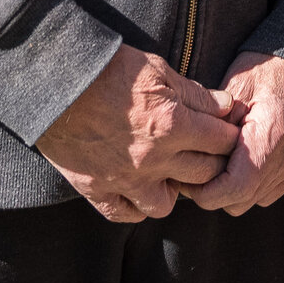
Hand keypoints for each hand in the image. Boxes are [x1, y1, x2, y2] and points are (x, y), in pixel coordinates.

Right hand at [36, 44, 242, 221]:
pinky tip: (138, 189)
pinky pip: (126, 214)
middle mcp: (152, 159)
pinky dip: (135, 206)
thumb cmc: (108, 69)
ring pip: (166, 205)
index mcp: (171, 125)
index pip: (221, 141)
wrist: (55, 82)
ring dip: (173, 189)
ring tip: (168, 172)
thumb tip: (226, 107)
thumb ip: (195, 94)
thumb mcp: (158, 70)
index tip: (225, 131)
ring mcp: (124, 179)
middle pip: (203, 175)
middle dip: (212, 162)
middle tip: (205, 151)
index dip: (229, 134)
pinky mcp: (96, 190)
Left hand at [182, 52, 283, 215]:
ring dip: (235, 189)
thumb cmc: (271, 67)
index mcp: (268, 140)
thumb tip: (191, 148)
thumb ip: (214, 123)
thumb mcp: (235, 87)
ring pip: (256, 199)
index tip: (187, 179)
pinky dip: (254, 183)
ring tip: (222, 161)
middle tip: (199, 168)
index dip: (204, 192)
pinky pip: (272, 190)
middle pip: (241, 202)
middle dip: (215, 192)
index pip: (233, 190)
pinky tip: (244, 159)